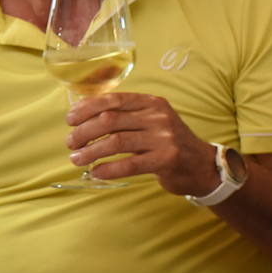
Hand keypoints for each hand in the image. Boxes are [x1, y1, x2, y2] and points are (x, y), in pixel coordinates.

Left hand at [66, 92, 218, 195]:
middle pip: (110, 120)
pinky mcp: (166, 159)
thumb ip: (125, 116)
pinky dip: (108, 169)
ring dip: (90, 152)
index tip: (70, 119)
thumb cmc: (167, 143)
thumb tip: (83, 118)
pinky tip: (96, 172)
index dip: (87, 108)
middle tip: (71, 143)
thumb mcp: (151, 121)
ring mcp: (164, 138)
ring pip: (116, 141)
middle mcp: (159, 117)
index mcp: (152, 103)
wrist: (201, 164)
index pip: (113, 99)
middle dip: (83, 132)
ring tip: (77, 159)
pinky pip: (129, 164)